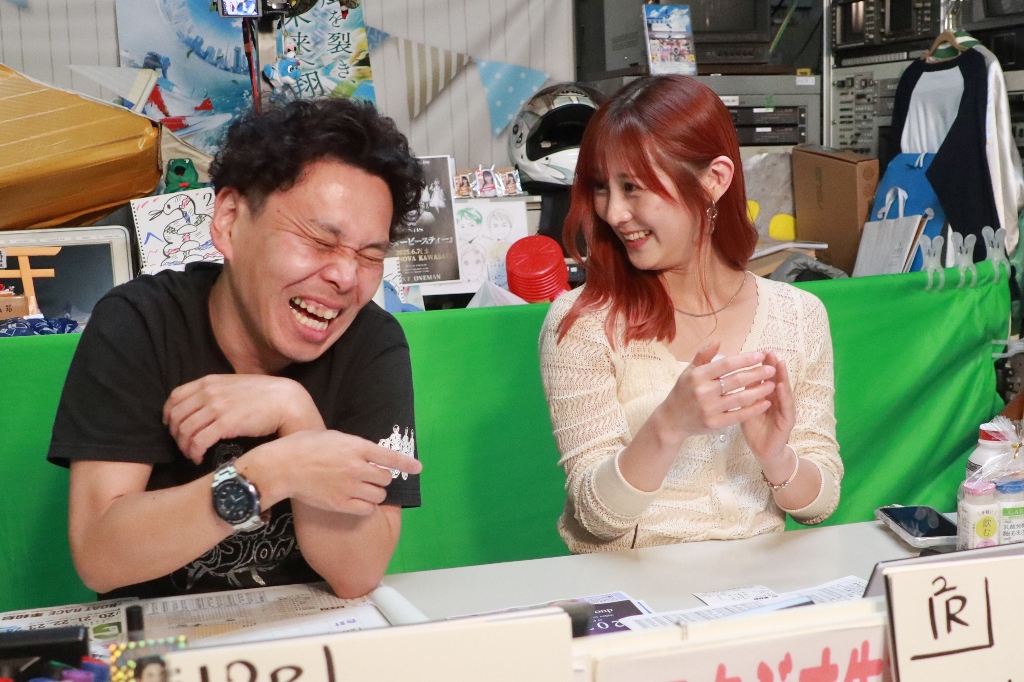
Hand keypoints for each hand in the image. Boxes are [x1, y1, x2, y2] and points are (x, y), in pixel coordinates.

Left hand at [163, 375, 324, 463]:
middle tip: (183, 445)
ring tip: (192, 454)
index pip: (175, 397)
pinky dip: (194, 452)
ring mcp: (217, 408)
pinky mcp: (225, 424)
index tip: (172, 425)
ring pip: (185, 430)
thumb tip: (204, 405)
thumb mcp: (235, 385)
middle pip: (177, 416)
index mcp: (209, 381)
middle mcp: (209, 392)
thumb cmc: (264, 395)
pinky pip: (198, 441)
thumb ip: (218, 391)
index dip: (169, 414)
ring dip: (184, 446)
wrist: (286, 401)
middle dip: (175, 434)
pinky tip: (199, 458)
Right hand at [243, 430, 423, 515]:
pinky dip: (365, 506)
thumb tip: (368, 453)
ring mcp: (350, 486)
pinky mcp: (341, 504)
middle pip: (386, 478)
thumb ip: (354, 445)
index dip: (407, 463)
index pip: (390, 456)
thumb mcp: (333, 436)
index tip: (418, 468)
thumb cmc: (304, 446)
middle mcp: (357, 467)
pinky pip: (367, 509)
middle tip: (370, 477)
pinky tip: (356, 501)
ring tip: (361, 489)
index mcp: (357, 446)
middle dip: (381, 478)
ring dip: (374, 493)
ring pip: (379, 495)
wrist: (283, 466)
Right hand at [662, 342, 776, 439]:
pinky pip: (738, 415)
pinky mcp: (714, 424)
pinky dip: (754, 409)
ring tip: (772, 384)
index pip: (726, 364)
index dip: (745, 359)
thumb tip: (719, 341)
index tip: (760, 356)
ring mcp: (709, 409)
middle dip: (757, 373)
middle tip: (771, 369)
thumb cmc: (683, 393)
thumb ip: (703, 355)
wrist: (671, 420)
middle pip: (736, 380)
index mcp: (697, 376)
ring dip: (759, 391)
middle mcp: (703, 392)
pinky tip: (765, 403)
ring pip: (740, 398)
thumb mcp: (689, 372)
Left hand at [740, 351, 795, 470]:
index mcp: (766, 394)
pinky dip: (784, 396)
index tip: (758, 351)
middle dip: (773, 365)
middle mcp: (777, 399)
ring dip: (783, 376)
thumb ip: (742, 390)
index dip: (762, 364)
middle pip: (776, 379)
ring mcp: (784, 409)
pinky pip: (786, 407)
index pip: (765, 376)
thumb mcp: (745, 406)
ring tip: (779, 364)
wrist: (762, 450)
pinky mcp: (788, 421)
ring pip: (784, 390)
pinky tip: (781, 387)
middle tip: (769, 352)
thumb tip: (733, 373)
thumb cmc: (754, 427)